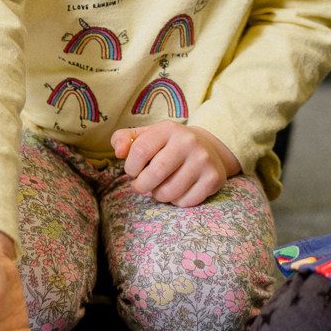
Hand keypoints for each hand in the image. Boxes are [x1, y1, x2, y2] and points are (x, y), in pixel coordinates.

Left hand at [111, 122, 236, 206]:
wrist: (209, 148)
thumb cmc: (168, 145)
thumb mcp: (146, 136)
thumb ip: (124, 139)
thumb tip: (118, 152)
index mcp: (168, 128)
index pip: (139, 151)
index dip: (130, 167)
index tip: (133, 171)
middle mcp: (188, 142)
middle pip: (154, 174)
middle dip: (141, 186)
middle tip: (141, 186)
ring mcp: (203, 160)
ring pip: (169, 192)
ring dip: (158, 195)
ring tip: (159, 188)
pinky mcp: (213, 179)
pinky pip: (185, 202)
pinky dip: (176, 201)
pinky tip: (178, 191)